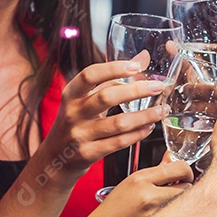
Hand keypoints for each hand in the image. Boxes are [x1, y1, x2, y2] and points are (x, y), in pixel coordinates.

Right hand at [43, 52, 168, 179]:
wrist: (55, 159)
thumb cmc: (75, 123)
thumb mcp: (86, 99)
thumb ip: (112, 78)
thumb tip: (142, 57)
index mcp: (71, 94)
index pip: (90, 75)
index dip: (113, 68)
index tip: (136, 66)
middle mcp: (73, 113)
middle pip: (106, 97)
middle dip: (136, 90)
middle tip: (158, 87)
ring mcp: (79, 135)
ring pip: (117, 123)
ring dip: (144, 116)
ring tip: (161, 110)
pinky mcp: (88, 154)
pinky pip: (118, 142)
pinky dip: (137, 134)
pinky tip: (149, 127)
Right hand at [72, 160, 193, 216]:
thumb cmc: (114, 208)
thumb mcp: (131, 182)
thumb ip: (155, 170)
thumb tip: (171, 158)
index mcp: (140, 179)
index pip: (179, 167)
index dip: (185, 170)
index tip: (183, 173)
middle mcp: (149, 195)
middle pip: (187, 185)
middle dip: (186, 185)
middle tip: (179, 187)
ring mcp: (155, 213)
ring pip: (184, 201)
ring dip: (182, 200)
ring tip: (169, 201)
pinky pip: (177, 216)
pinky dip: (176, 213)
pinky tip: (165, 214)